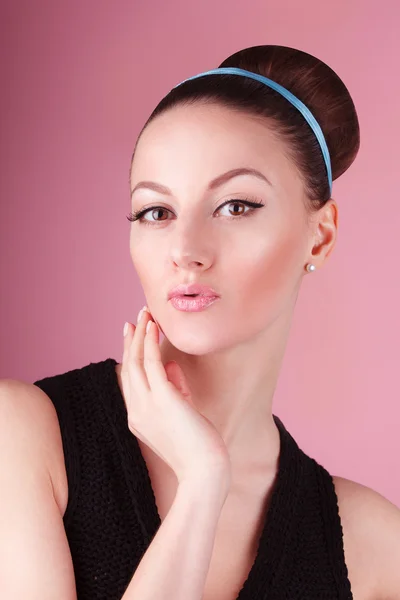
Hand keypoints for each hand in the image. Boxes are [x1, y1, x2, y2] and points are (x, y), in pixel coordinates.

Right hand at [120, 308, 230, 486]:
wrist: (205, 472)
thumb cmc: (198, 448)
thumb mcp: (183, 415)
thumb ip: (175, 389)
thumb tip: (171, 364)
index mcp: (138, 419)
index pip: (130, 381)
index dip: (131, 356)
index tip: (134, 336)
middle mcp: (136, 411)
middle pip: (128, 367)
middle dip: (132, 340)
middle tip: (135, 318)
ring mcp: (146, 405)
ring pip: (136, 361)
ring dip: (141, 335)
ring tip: (145, 314)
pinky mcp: (162, 399)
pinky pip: (152, 363)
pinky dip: (151, 342)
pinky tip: (154, 327)